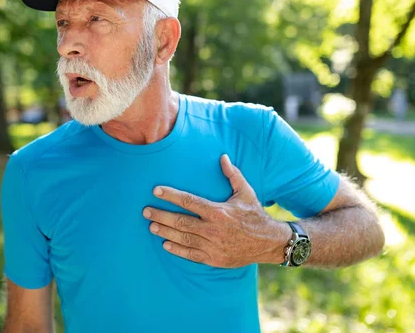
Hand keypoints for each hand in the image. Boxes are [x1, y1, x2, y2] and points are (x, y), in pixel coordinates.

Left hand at [143, 154, 290, 267]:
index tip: (156, 191)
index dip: (170, 195)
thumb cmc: (255, 215)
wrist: (269, 243)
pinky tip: (165, 244)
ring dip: (165, 232)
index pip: (188, 201)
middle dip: (161, 215)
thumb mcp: (246, 192)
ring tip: (151, 225)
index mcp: (218, 211)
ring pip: (182, 238)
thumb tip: (223, 156)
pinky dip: (177, 250)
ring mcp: (213, 246)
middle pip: (180, 221)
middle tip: (145, 210)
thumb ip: (233, 174)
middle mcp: (213, 229)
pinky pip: (191, 255)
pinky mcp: (214, 259)